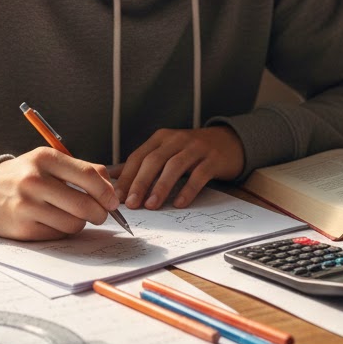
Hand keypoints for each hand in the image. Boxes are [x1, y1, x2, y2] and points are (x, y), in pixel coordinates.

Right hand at [0, 147, 120, 240]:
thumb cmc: (26, 175)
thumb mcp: (49, 162)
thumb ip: (81, 170)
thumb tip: (111, 189)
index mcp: (46, 158)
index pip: (88, 176)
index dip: (107, 192)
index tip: (113, 201)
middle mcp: (35, 180)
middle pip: (84, 204)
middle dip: (100, 213)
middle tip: (100, 214)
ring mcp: (27, 205)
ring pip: (73, 223)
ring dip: (80, 223)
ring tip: (72, 216)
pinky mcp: (23, 228)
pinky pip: (58, 235)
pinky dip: (62, 231)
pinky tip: (53, 221)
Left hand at [114, 126, 244, 210]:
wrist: (229, 142)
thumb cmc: (191, 151)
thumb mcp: (166, 152)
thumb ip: (143, 164)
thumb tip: (113, 177)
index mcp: (161, 138)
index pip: (139, 156)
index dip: (126, 176)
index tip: (116, 196)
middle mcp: (177, 139)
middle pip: (154, 160)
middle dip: (140, 182)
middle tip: (131, 203)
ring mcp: (196, 148)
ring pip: (174, 166)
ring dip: (161, 186)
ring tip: (151, 205)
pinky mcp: (213, 159)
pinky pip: (199, 174)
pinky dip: (188, 189)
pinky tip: (179, 203)